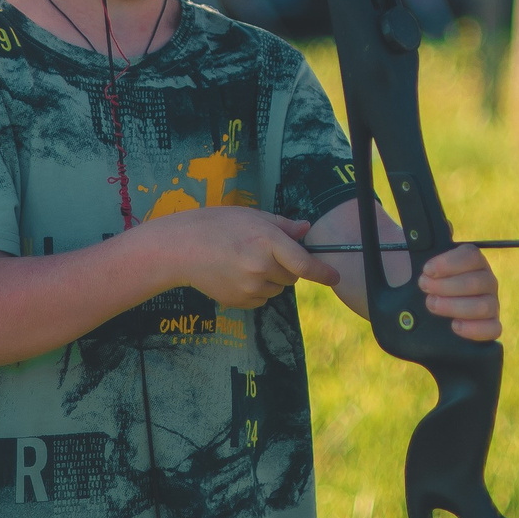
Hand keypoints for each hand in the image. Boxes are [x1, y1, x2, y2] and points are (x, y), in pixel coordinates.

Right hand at [143, 209, 336, 309]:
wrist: (181, 249)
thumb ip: (282, 225)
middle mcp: (261, 267)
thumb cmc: (217, 224)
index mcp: (267, 242)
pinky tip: (238, 274)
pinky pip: (261, 299)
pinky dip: (257, 289)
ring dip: (272, 279)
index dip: (324, 272)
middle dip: (288, 268)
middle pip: (293, 277)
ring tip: (246, 261)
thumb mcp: (252, 216)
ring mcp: (250, 287)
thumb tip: (306, 229)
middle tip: (266, 253)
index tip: (336, 277)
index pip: (304, 264)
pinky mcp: (239, 302)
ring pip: (277, 289)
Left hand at [415, 243, 501, 341]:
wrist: (424, 306)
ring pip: (484, 306)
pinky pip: (493, 329)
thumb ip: (433, 242)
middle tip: (424, 287)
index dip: (449, 263)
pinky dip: (475, 329)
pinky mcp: (490, 326)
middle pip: (477, 281)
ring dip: (455, 306)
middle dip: (447, 286)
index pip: (472, 256)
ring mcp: (491, 304)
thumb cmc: (426, 281)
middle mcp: (487, 281)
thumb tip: (446, 226)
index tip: (426, 269)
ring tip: (432, 304)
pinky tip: (454, 326)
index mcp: (473, 262)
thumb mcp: (423, 260)